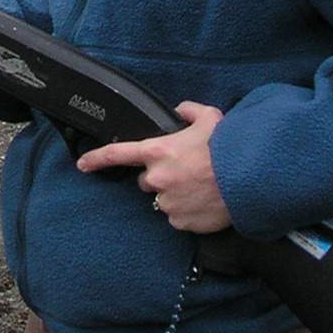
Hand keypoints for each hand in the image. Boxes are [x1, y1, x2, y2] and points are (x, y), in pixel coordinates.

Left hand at [77, 101, 230, 234]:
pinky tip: (204, 201)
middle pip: (146, 181)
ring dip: (175, 194)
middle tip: (185, 171)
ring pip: (163, 200)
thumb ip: (189, 110)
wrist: (249, 179)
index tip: (83, 164)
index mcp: (158, 152)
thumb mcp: (210, 117)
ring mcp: (168, 202)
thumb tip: (181, 111)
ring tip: (200, 186)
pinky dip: (188, 211)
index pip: (118, 154)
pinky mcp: (181, 221)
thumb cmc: (228, 148)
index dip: (97, 159)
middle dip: (160, 177)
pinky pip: (178, 217)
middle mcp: (157, 178)